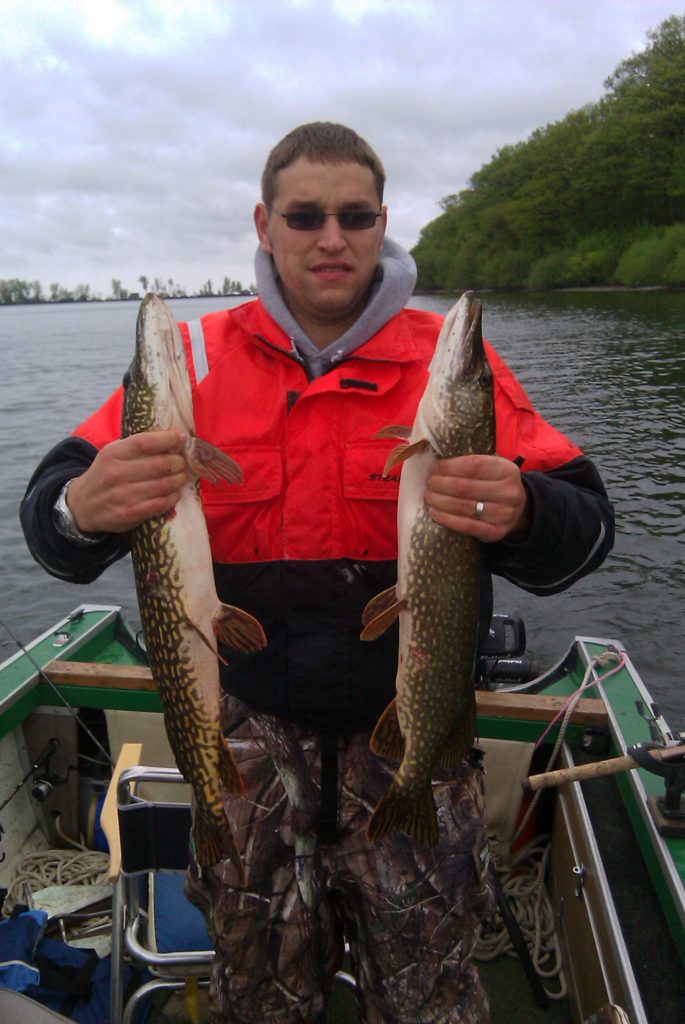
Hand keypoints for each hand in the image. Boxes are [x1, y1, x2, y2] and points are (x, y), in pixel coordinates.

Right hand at [67, 430, 188, 533]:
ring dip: (179, 480)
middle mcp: (116, 473)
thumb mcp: (113, 454)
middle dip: (179, 462)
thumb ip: (137, 447)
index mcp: (113, 454)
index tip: (182, 438)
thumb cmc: (105, 474)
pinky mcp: (128, 514)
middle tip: (184, 462)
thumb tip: (173, 439)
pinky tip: (175, 493)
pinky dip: (173, 497)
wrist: (82, 505)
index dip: (168, 439)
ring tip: (183, 477)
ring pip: (163, 485)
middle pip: (160, 464)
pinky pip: (159, 504)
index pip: (145, 442)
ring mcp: (122, 495)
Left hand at [424, 454, 530, 541]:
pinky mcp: (495, 532)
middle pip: (465, 487)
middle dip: (441, 483)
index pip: (473, 466)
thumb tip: (436, 462)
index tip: (434, 467)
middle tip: (429, 482)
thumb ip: (470, 463)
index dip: (449, 466)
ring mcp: (504, 514)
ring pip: (463, 507)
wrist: (518, 509)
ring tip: (428, 496)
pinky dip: (446, 519)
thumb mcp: (492, 467)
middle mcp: (508, 492)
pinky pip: (466, 526)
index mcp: (507, 470)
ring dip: (440, 501)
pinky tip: (434, 512)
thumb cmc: (496, 483)